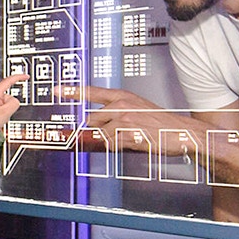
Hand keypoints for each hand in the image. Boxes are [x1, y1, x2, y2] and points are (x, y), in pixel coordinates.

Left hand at [0, 74, 28, 136]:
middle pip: (7, 95)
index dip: (19, 77)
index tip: (26, 76)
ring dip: (3, 109)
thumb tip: (14, 100)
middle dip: (8, 104)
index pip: (8, 81)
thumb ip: (15, 102)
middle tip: (3, 114)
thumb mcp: (6, 112)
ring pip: (3, 101)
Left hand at [78, 85, 195, 154]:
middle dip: (99, 130)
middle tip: (118, 133)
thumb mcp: (138, 110)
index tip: (57, 90)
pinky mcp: (127, 133)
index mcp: (123, 96)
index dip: (72, 91)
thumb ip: (116, 114)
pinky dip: (119, 148)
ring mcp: (123, 118)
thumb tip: (96, 127)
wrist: (182, 132)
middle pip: (92, 120)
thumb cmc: (161, 123)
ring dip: (112, 141)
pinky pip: (111, 145)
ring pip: (101, 135)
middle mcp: (121, 104)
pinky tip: (135, 142)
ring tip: (132, 137)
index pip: (92, 91)